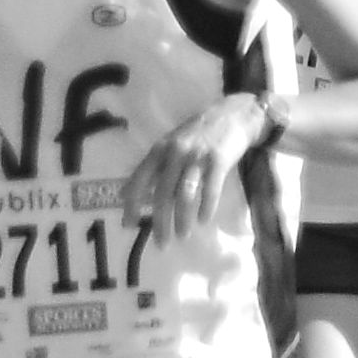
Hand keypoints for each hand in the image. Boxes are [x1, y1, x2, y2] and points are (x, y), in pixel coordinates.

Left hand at [123, 92, 278, 240]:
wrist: (233, 114)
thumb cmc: (198, 134)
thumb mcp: (169, 145)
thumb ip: (151, 168)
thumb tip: (124, 194)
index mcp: (159, 150)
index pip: (139, 181)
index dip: (132, 205)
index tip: (129, 226)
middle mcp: (175, 153)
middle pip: (163, 194)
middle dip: (160, 222)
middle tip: (161, 243)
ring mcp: (198, 157)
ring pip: (185, 195)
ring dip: (182, 219)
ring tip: (182, 236)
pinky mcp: (219, 161)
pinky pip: (210, 189)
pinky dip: (206, 207)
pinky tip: (203, 220)